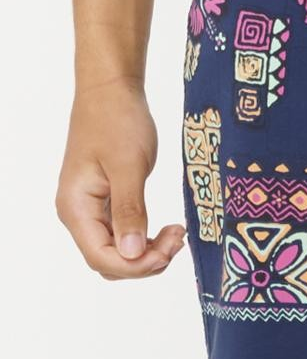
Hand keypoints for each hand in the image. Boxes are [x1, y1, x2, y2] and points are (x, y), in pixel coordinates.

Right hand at [56, 77, 185, 278]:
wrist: (112, 92)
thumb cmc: (117, 121)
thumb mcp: (128, 166)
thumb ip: (129, 211)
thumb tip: (133, 253)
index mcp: (76, 207)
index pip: (101, 258)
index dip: (136, 265)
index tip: (169, 251)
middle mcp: (78, 214)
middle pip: (110, 262)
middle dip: (146, 261)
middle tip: (178, 240)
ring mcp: (91, 211)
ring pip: (119, 253)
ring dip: (149, 253)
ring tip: (177, 234)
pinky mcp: (106, 205)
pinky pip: (124, 236)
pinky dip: (147, 240)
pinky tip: (168, 230)